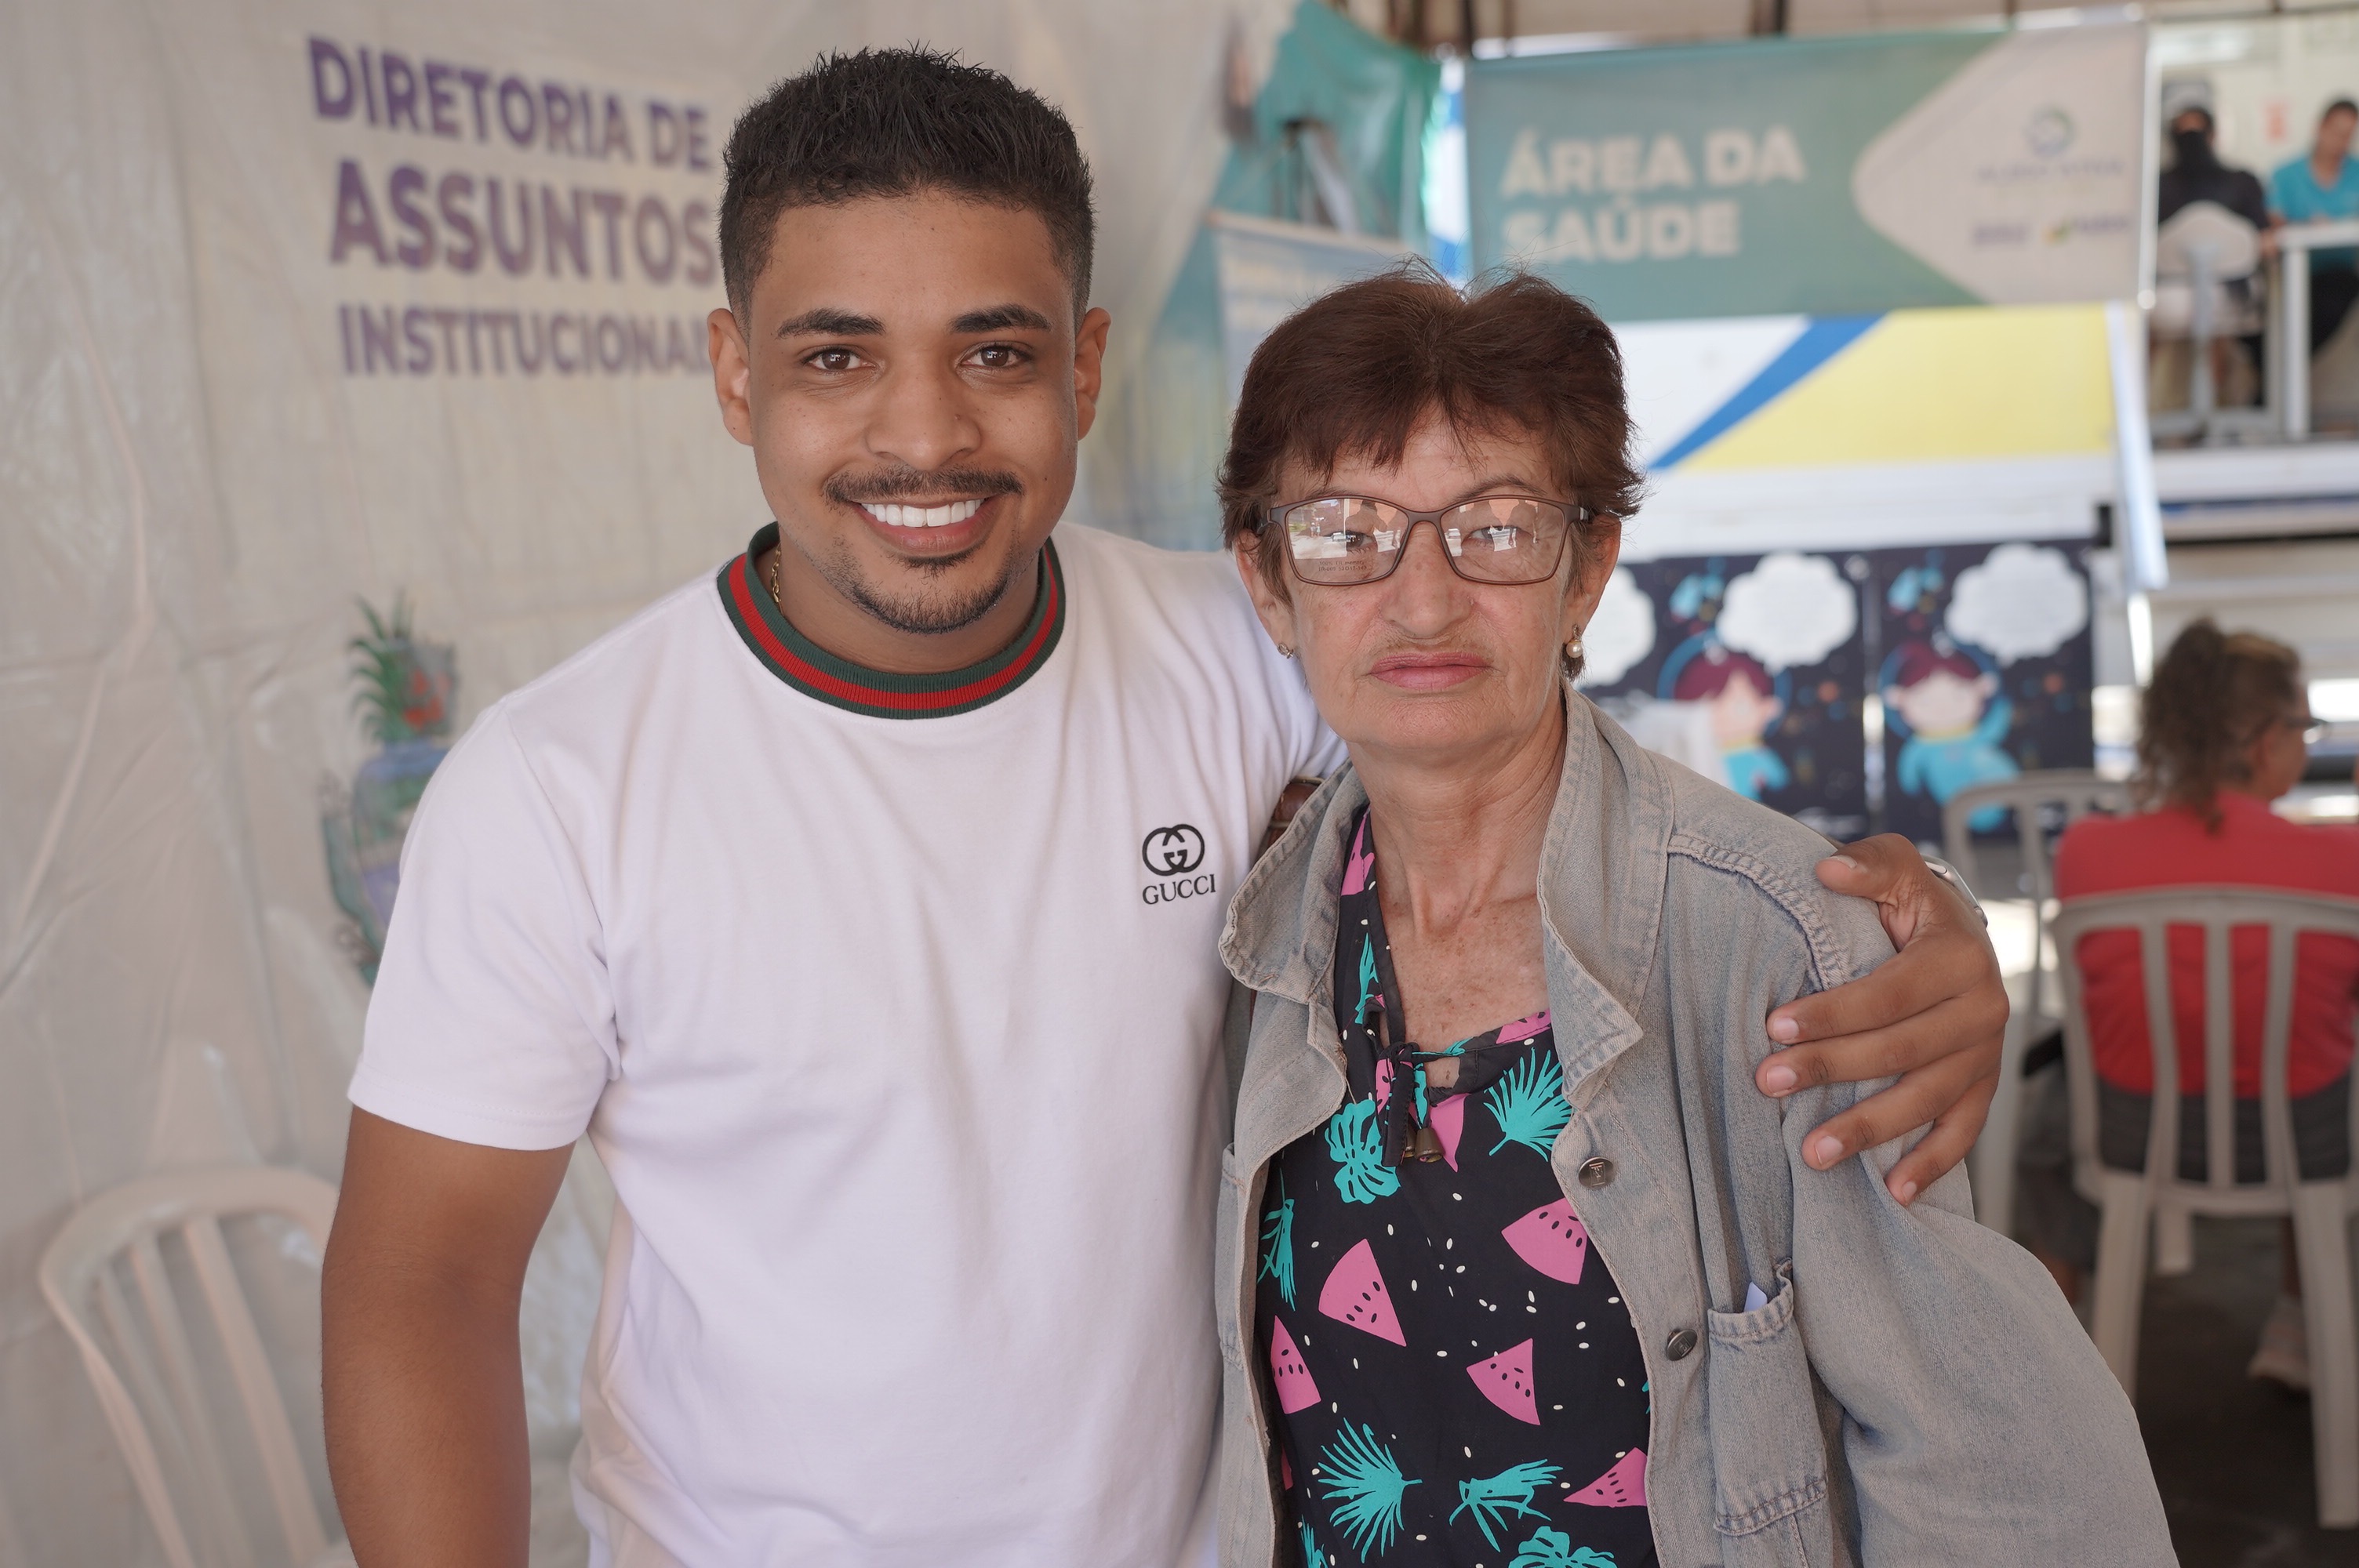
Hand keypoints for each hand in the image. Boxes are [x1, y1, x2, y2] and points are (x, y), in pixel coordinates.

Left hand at [1753, 834, 2006, 1203]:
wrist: (1958, 934)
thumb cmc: (1911, 903)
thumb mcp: (1895, 867)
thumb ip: (1867, 866)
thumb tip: (1827, 869)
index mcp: (1960, 956)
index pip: (1888, 993)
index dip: (1831, 1012)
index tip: (1773, 1026)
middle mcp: (1984, 1008)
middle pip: (1901, 1049)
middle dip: (1832, 1069)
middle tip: (1768, 1082)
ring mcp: (1987, 1054)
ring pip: (1927, 1099)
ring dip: (1870, 1130)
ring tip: (1812, 1154)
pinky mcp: (1984, 1087)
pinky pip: (1963, 1132)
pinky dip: (1932, 1164)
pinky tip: (1895, 1193)